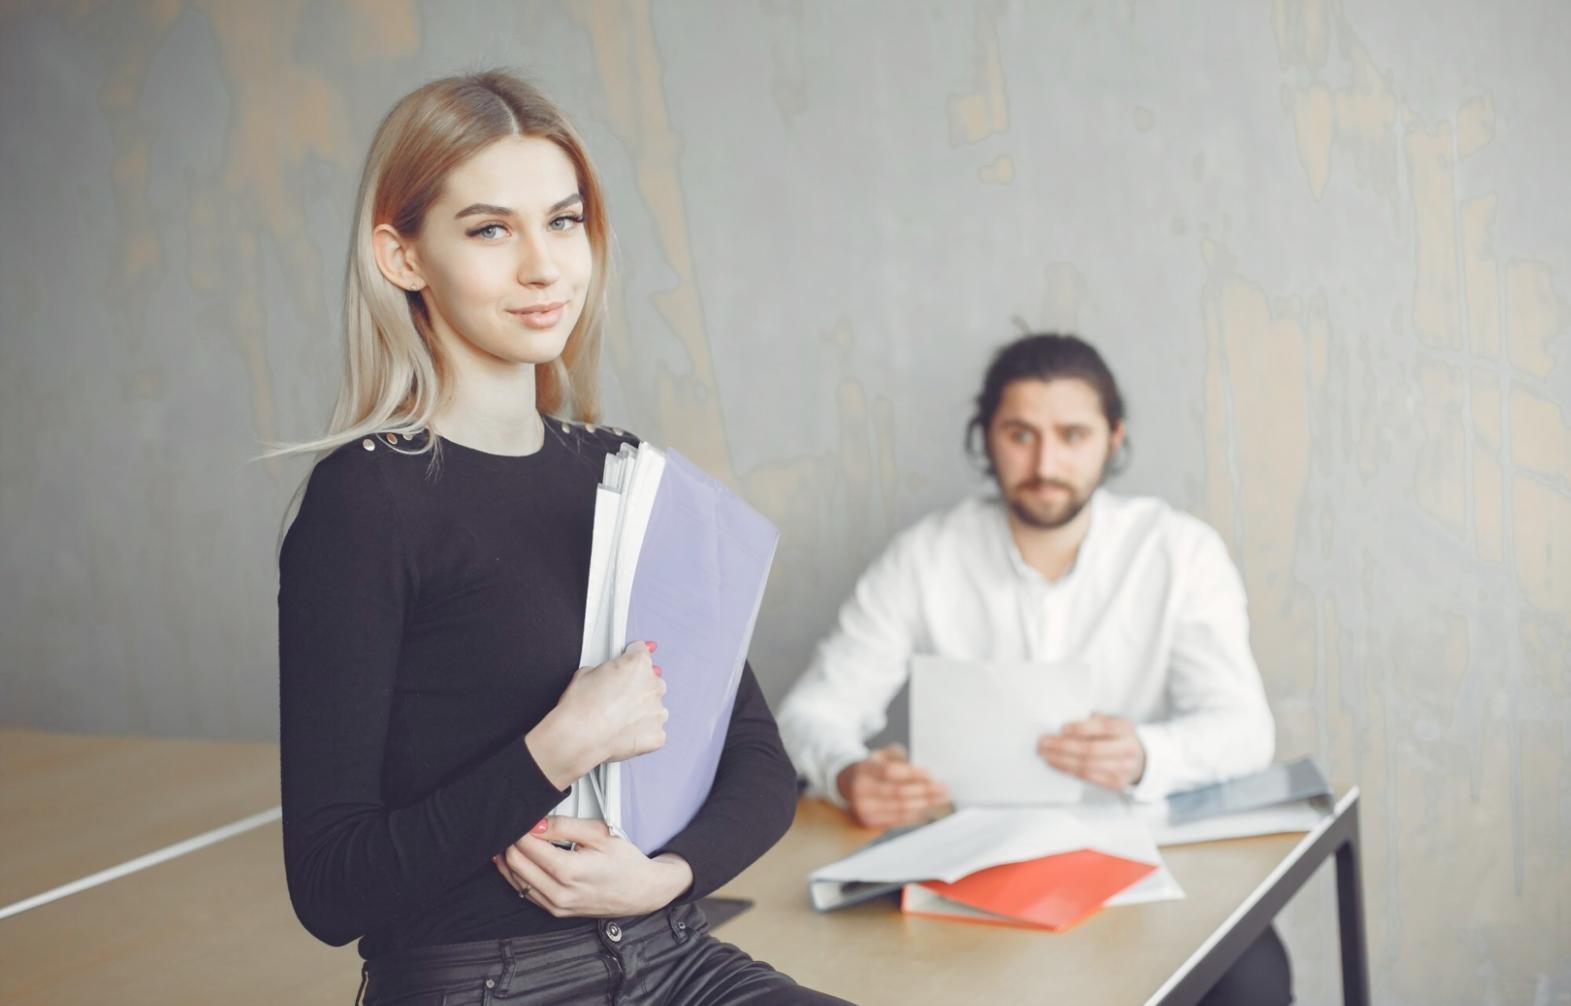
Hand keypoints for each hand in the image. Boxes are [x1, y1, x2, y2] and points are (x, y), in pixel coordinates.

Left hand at [492, 816, 692, 917]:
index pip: (526, 846)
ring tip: (516, 840)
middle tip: (519, 826)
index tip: (524, 816)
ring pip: (515, 880)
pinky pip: (524, 892)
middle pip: (515, 863)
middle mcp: (559, 893)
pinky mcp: (555, 911)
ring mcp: (556, 906)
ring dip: (510, 858)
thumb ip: (565, 826)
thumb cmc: (626, 863)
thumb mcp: (599, 834)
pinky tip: (520, 860)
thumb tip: (537, 823)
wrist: (642, 892)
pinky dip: (518, 874)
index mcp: (569, 872)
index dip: (520, 827)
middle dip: (511, 841)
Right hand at [526, 641, 666, 787]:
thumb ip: (607, 669)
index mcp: (638, 664)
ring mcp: (658, 711)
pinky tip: (622, 733)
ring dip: (640, 710)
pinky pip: (653, 730)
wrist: (577, 738)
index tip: (626, 666)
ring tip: (616, 718)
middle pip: (650, 680)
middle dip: (636, 686)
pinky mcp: (657, 735)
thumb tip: (608, 674)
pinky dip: (642, 732)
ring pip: (653, 707)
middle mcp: (653, 685)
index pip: (641, 652)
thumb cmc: (580, 707)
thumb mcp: (586, 672)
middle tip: (615, 697)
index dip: (629, 659)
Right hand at [835, 744, 948, 829]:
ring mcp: (864, 808)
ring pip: (900, 808)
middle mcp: (861, 789)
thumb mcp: (882, 754)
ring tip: (939, 799)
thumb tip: (925, 774)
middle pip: (898, 792)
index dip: (913, 774)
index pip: (891, 771)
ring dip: (924, 804)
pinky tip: (925, 808)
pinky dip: (914, 814)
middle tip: (943, 789)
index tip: (931, 775)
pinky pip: (897, 820)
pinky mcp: (869, 821)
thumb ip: (900, 758)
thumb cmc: (873, 768)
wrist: (849, 784)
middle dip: (924, 791)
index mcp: (865, 768)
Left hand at [1038, 714, 1145, 789]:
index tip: (1061, 728)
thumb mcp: (1109, 722)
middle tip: (1043, 743)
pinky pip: (1087, 777)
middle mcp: (1128, 749)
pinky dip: (1068, 770)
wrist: (1137, 758)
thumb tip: (1060, 726)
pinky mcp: (1116, 783)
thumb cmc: (1114, 736)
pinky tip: (1055, 764)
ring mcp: (1124, 768)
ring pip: (1087, 766)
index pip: (1103, 727)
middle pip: (1091, 749)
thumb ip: (1092, 721)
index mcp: (1125, 728)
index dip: (1081, 728)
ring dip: (1061, 760)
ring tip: (1045, 754)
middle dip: (1063, 746)